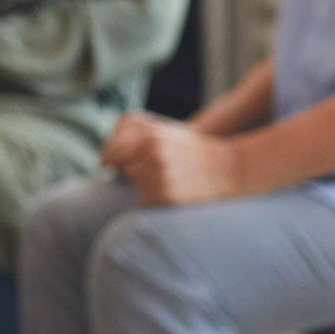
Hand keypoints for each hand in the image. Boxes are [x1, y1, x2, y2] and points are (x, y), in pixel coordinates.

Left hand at [101, 111, 247, 205]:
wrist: (229, 168)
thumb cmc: (193, 150)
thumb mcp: (166, 132)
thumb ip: (135, 135)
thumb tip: (106, 158)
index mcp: (152, 138)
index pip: (115, 149)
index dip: (108, 157)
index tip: (105, 164)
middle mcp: (154, 156)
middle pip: (124, 168)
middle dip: (131, 170)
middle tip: (152, 170)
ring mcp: (160, 178)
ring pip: (135, 185)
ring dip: (144, 184)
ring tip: (168, 179)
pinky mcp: (167, 198)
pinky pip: (146, 201)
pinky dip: (153, 198)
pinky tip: (171, 191)